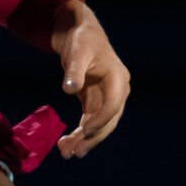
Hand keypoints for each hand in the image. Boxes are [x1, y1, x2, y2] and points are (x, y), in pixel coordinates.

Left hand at [52, 0, 131, 157]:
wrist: (80, 33)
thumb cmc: (81, 39)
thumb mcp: (77, 52)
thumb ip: (74, 70)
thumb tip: (69, 89)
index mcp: (118, 78)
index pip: (113, 104)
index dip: (100, 119)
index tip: (84, 131)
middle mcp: (117, 90)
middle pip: (109, 120)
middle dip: (92, 137)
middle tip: (74, 152)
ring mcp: (108, 97)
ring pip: (100, 124)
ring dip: (86, 139)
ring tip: (67, 152)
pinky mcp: (96, 100)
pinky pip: (91, 120)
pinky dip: (81, 132)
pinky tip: (69, 144)